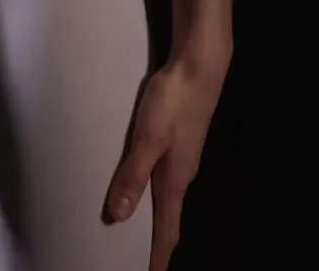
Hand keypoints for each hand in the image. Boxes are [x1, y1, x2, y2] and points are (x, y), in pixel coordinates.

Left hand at [107, 57, 227, 270]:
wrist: (200, 66)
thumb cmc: (173, 102)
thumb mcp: (148, 138)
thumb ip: (134, 175)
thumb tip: (119, 216)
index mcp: (175, 180)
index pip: (167, 230)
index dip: (158, 256)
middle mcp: (182, 174)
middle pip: (168, 218)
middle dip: (156, 243)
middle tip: (137, 259)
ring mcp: (183, 156)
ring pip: (167, 197)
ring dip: (154, 217)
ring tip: (135, 229)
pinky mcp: (179, 138)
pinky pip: (165, 177)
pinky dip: (153, 192)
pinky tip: (141, 183)